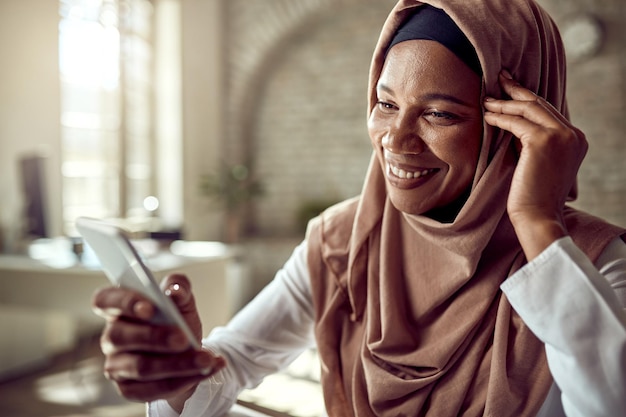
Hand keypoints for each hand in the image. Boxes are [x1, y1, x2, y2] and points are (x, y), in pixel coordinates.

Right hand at [92, 274, 225, 411]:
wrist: (189, 352)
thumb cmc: (177, 321)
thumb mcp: (182, 299)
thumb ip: (179, 286)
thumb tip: (175, 291)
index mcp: (119, 308)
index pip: (105, 300)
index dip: (124, 303)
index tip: (150, 308)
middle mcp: (112, 337)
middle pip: (121, 337)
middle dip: (155, 337)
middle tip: (183, 338)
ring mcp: (117, 365)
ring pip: (141, 367)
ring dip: (177, 364)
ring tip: (205, 358)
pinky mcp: (129, 389)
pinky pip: (154, 389)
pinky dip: (184, 380)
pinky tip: (205, 370)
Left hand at [483, 70, 587, 258]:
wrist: (538, 217)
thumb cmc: (533, 196)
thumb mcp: (538, 162)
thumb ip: (533, 142)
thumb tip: (513, 124)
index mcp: (575, 139)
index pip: (548, 111)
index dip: (528, 98)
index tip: (511, 87)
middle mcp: (573, 134)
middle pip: (540, 104)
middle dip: (517, 90)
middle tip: (499, 78)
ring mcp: (561, 136)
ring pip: (528, 109)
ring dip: (504, 102)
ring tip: (486, 98)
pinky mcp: (543, 141)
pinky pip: (516, 122)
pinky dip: (500, 117)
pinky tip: (487, 115)